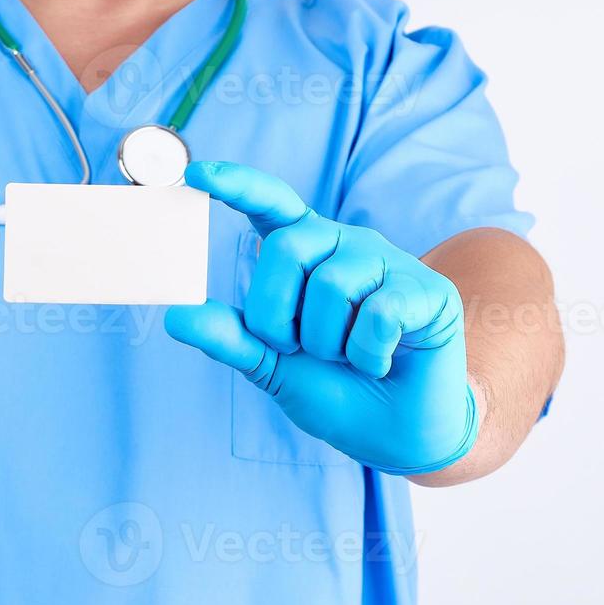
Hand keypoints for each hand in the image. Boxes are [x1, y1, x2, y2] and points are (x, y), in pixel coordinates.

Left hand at [166, 162, 478, 475]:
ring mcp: (389, 262)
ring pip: (332, 286)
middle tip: (300, 349)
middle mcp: (345, 245)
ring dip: (327, 343)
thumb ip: (229, 338)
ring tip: (348, 356)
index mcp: (305, 253)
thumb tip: (176, 317)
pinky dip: (368, 354)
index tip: (196, 174)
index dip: (237, 185)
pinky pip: (378, 314)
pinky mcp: (427, 290)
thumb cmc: (333, 388)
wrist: (394, 430)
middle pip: (287, 248)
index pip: (271, 204)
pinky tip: (382, 361)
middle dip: (277, 316)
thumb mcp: (271, 365)